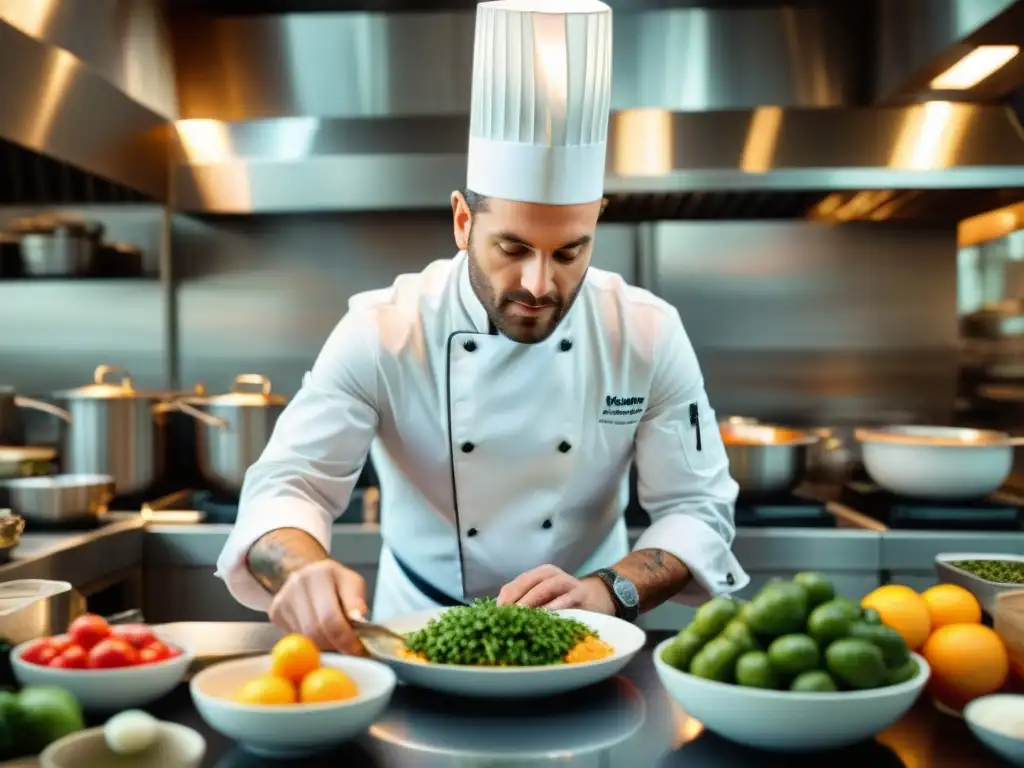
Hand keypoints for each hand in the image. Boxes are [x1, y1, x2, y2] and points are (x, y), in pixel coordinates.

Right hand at [267, 559, 367, 654]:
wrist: (310, 576)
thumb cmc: (335, 583)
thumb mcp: (353, 584)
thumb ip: (356, 600)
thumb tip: (358, 618)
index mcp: (320, 574)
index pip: (330, 616)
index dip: (343, 638)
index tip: (355, 649)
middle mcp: (297, 584)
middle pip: (314, 630)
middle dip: (334, 645)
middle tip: (347, 649)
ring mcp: (283, 598)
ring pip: (304, 637)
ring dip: (323, 645)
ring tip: (335, 638)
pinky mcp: (275, 612)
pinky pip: (295, 638)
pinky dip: (310, 642)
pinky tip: (319, 632)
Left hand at [496, 564, 615, 613]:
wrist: (598, 598)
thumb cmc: (564, 601)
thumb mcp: (543, 600)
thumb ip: (525, 605)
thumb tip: (500, 621)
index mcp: (538, 575)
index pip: (515, 584)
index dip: (504, 599)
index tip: (494, 616)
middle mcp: (551, 574)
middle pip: (528, 582)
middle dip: (515, 598)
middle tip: (505, 616)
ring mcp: (567, 582)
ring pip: (547, 586)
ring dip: (533, 599)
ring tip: (522, 614)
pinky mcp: (581, 593)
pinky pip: (568, 597)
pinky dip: (557, 605)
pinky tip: (548, 614)